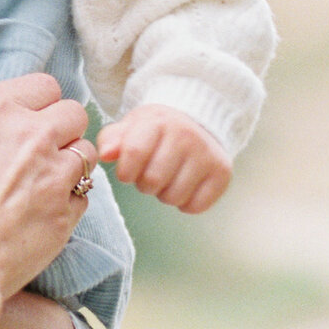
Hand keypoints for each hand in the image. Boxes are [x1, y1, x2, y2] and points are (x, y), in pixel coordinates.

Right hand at [0, 77, 94, 301]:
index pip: (42, 84)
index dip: (36, 103)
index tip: (23, 121)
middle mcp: (28, 133)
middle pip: (73, 111)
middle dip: (61, 128)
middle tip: (38, 151)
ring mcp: (53, 174)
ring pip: (86, 152)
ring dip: (70, 164)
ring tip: (44, 183)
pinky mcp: (65, 215)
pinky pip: (84, 197)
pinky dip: (70, 202)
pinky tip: (44, 215)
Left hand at [95, 103, 231, 212]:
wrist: (197, 122)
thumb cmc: (155, 131)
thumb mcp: (130, 128)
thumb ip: (110, 140)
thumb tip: (106, 154)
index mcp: (159, 121)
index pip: (133, 153)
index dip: (125, 171)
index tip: (128, 171)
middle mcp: (186, 135)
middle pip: (152, 180)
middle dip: (144, 184)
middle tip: (151, 173)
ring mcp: (207, 154)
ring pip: (173, 197)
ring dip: (164, 194)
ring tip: (169, 177)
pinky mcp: (222, 172)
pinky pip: (195, 206)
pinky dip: (186, 203)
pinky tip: (186, 185)